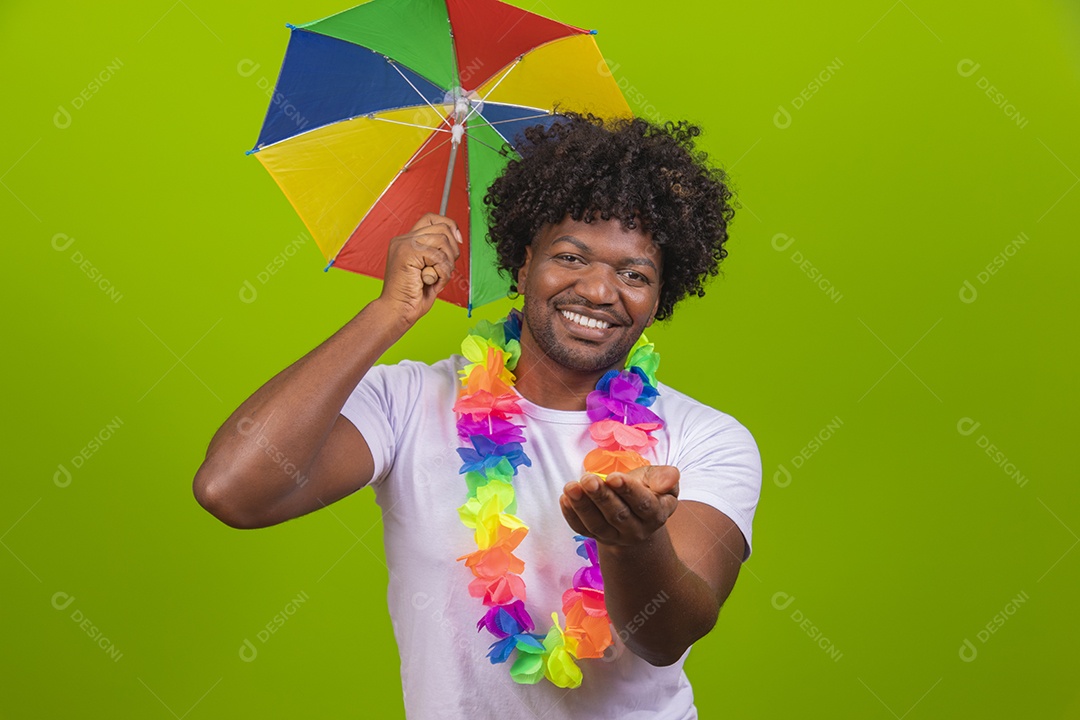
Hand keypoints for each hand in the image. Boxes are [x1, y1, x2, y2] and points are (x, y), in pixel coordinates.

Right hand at [377, 213, 461, 325]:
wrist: (397, 311)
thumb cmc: (412, 296)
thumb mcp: (430, 270)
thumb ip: (438, 253)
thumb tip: (456, 239)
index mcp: (407, 242)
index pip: (432, 218)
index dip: (449, 225)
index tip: (458, 241)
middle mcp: (404, 239)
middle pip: (442, 228)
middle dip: (452, 250)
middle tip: (445, 269)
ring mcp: (404, 244)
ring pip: (442, 240)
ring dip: (446, 264)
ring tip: (435, 278)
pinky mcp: (407, 252)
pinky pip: (438, 257)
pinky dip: (442, 273)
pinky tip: (431, 282)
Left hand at [559, 465, 679, 545]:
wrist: (634, 513)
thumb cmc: (647, 489)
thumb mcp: (659, 479)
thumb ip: (665, 477)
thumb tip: (671, 477)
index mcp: (656, 514)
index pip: (643, 504)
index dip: (628, 490)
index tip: (613, 477)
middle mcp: (636, 530)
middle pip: (618, 515)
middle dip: (601, 497)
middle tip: (588, 479)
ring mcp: (614, 536)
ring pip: (597, 524)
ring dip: (582, 506)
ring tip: (571, 487)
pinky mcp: (596, 536)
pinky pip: (582, 529)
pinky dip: (571, 515)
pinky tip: (565, 498)